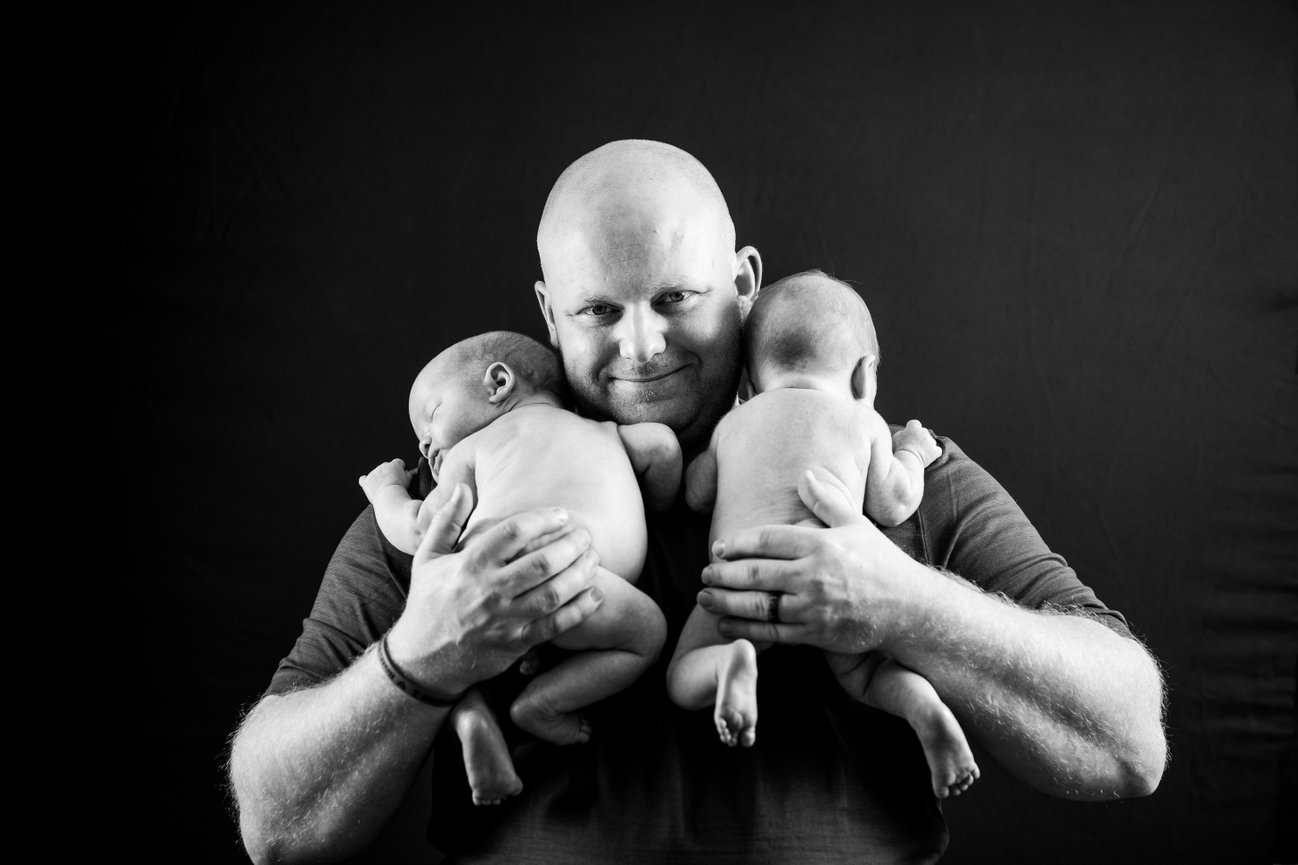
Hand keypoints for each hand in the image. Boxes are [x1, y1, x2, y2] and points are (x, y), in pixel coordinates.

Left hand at [358, 458, 414, 501]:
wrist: (388, 496)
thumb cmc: (400, 490)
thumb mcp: (409, 480)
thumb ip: (409, 474)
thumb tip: (411, 472)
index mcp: (394, 464)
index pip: (398, 463)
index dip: (400, 469)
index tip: (401, 475)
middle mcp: (383, 466)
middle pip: (386, 466)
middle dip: (389, 473)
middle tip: (393, 482)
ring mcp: (373, 473)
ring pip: (376, 473)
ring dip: (379, 478)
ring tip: (384, 488)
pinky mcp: (366, 481)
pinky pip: (363, 479)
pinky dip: (365, 482)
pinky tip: (368, 485)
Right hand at [386, 484, 604, 694]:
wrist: (421, 659)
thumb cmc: (428, 602)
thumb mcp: (426, 558)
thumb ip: (446, 521)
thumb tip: (461, 487)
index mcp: (469, 565)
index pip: (511, 533)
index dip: (542, 519)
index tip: (562, 513)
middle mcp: (488, 591)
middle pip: (539, 563)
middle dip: (569, 545)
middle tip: (585, 535)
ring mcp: (503, 619)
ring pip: (551, 594)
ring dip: (579, 575)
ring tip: (594, 559)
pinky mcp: (515, 643)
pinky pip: (554, 626)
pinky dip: (579, 610)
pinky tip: (595, 595)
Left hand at [697, 470, 929, 652]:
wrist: (909, 609)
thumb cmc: (880, 563)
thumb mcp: (856, 524)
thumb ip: (827, 500)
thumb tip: (804, 475)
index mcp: (821, 543)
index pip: (768, 539)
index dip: (738, 543)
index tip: (718, 547)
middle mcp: (815, 575)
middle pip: (757, 573)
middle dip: (723, 573)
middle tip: (703, 573)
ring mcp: (814, 607)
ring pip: (759, 605)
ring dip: (726, 602)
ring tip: (704, 597)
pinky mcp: (815, 635)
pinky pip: (772, 633)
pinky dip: (744, 629)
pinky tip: (723, 624)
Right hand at [892, 420, 940, 466]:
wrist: (907, 460)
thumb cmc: (899, 449)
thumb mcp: (896, 437)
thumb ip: (902, 432)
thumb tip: (905, 433)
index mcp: (914, 426)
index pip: (914, 424)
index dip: (911, 429)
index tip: (908, 435)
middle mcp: (924, 431)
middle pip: (923, 432)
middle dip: (919, 437)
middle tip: (912, 445)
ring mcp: (931, 441)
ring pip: (930, 441)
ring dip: (926, 445)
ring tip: (919, 453)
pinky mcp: (935, 451)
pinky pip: (937, 450)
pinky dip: (934, 452)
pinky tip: (928, 456)